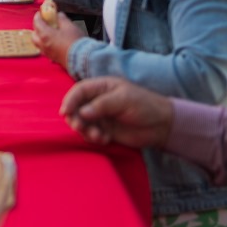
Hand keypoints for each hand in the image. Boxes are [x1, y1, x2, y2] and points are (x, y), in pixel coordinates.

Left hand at [32, 10, 83, 70]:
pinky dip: (44, 44)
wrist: (81, 58)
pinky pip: (44, 49)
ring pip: (38, 43)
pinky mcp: (51, 58)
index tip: (40, 12)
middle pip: (34, 34)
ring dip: (39, 36)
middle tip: (43, 22)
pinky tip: (52, 41)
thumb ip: (62, 19)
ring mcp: (46, 52)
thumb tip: (58, 15)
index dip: (38, 16)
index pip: (37, 23)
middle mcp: (43, 44)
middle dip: (37, 27)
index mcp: (45, 35)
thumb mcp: (69, 26)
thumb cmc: (74, 41)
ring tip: (47, 32)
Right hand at [59, 76, 174, 148]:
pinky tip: (106, 139)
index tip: (65, 112)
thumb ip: (102, 105)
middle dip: (75, 118)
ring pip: (81, 122)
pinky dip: (94, 137)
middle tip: (80, 127)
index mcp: (102, 86)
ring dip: (85, 130)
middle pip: (76, 107)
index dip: (70, 100)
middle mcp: (97, 100)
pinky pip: (90, 133)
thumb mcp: (124, 100)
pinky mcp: (104, 130)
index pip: (79, 91)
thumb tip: (81, 112)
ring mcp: (100, 116)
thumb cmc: (145, 105)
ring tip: (98, 136)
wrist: (161, 125)